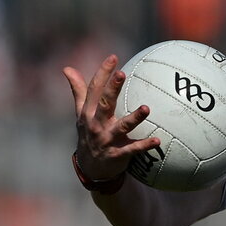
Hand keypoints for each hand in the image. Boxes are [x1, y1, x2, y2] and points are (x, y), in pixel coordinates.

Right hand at [64, 55, 160, 181]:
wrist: (90, 167)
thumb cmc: (89, 134)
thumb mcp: (81, 113)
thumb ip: (78, 91)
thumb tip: (67, 68)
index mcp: (88, 112)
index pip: (94, 89)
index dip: (103, 73)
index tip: (114, 57)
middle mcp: (97, 124)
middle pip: (105, 104)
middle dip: (112, 89)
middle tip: (122, 74)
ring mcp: (107, 140)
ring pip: (122, 127)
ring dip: (134, 118)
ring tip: (146, 108)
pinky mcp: (118, 154)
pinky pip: (133, 149)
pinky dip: (145, 145)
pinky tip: (158, 140)